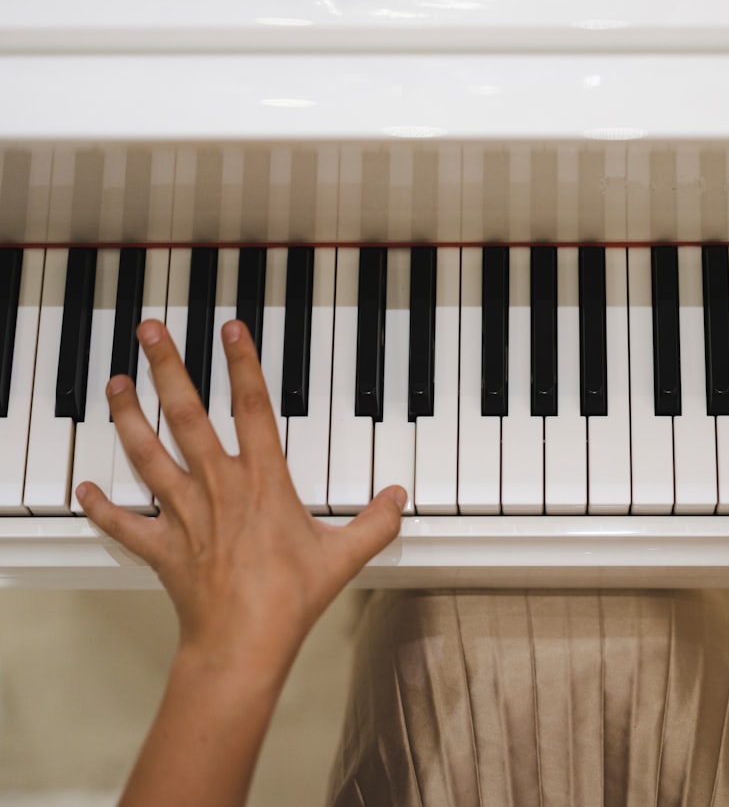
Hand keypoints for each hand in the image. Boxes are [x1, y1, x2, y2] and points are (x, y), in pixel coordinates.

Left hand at [76, 319, 405, 673]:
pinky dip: (104, 509)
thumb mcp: (344, 556)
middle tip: (150, 333)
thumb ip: (376, 522)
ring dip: (128, 417)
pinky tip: (87, 491)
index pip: (252, 408)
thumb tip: (397, 499)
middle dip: (167, 369)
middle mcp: (218, 487)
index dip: (242, 364)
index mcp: (263, 482)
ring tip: (115, 384)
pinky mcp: (163, 547)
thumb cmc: (290, 599)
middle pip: (186, 415)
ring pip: (148, 455)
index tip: (230, 329)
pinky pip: (126, 524)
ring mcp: (185, 515)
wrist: (244, 643)